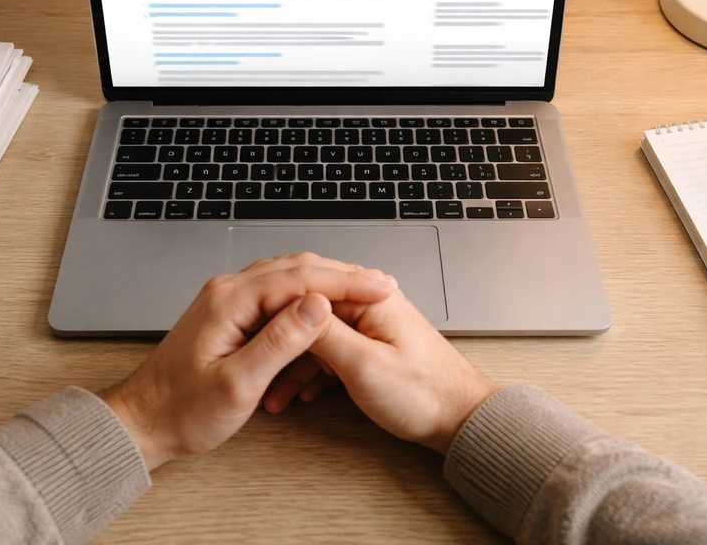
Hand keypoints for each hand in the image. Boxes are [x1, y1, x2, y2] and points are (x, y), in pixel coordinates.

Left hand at [99, 253, 395, 469]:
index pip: (300, 278)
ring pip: (287, 277)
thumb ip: (278, 343)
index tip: (380, 287)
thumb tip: (317, 306)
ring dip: (327, 282)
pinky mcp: (230, 313)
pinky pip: (275, 292)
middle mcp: (228, 290)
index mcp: (230, 301)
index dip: (346, 281)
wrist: (144, 422)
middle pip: (296, 268)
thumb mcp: (236, 385)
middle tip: (382, 285)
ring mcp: (228, 299)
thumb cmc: (183, 411)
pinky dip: (306, 295)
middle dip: (343, 274)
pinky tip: (326, 306)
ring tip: (363, 291)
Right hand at [265, 286, 499, 455]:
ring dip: (291, 364)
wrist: (458, 420)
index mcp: (371, 296)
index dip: (275, 309)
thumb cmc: (423, 394)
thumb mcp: (365, 367)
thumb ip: (325, 335)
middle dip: (279, 339)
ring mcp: (367, 323)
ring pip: (314, 334)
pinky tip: (296, 394)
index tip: (249, 329)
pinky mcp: (367, 343)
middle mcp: (368, 302)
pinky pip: (328, 350)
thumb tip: (292, 307)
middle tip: (253, 360)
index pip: (309, 286)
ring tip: (273, 393)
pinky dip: (309, 372)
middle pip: (307, 310)